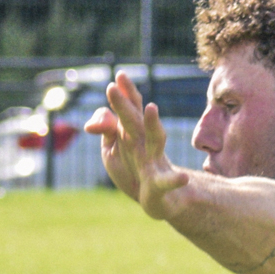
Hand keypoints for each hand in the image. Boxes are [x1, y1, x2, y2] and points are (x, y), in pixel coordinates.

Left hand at [84, 72, 184, 216]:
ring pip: (156, 140)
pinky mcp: (160, 184)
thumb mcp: (112, 149)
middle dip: (124, 104)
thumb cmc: (133, 170)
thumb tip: (91, 124)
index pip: (129, 108)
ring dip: (154, 124)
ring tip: (152, 108)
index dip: (124, 93)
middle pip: (134, 120)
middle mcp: (145, 143)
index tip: (119, 75)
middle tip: (113, 87)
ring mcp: (154, 161)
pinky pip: (168, 181)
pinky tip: (183, 179)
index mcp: (132, 133)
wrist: (157, 198)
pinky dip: (175, 180)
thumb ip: (107, 130)